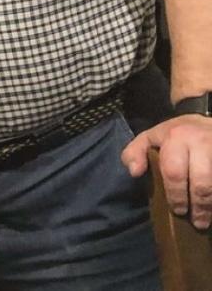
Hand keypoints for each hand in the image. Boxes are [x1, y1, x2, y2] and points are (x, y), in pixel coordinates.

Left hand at [121, 114, 211, 228]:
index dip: (176, 195)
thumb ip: (134, 152)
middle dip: (199, 206)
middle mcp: (201, 143)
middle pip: (202, 184)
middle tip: (197, 221)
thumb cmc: (175, 133)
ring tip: (207, 220)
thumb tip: (135, 172)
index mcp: (177, 138)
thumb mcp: (150, 136)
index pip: (175, 172)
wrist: (205, 118)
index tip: (178, 211)